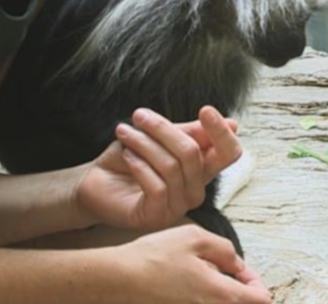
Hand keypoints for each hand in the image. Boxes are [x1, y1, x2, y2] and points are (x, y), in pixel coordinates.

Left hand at [76, 106, 243, 231]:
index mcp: (202, 169)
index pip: (229, 153)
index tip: (205, 110)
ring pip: (172, 167)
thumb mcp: (159, 139)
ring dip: (145, 144)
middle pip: (193, 153)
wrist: (95, 184)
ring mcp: (179, 206)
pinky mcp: (158, 217)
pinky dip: (140, 165)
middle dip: (163, 130)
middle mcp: (196, 190)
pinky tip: (127, 155)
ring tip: (124, 133)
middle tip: (139, 116)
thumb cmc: (128, 159)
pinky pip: (158, 186)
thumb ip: (191, 133)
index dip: (221, 132)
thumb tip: (232, 123)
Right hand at [114, 225, 270, 303]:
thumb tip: (236, 264)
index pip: (260, 300)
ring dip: (218, 293)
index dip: (257, 284)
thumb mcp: (196, 238)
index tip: (242, 272)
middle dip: (238, 290)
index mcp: (221, 294)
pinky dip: (200, 296)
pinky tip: (184, 283)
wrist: (114, 280)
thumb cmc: (153, 258)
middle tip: (223, 273)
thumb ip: (225, 250)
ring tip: (199, 275)